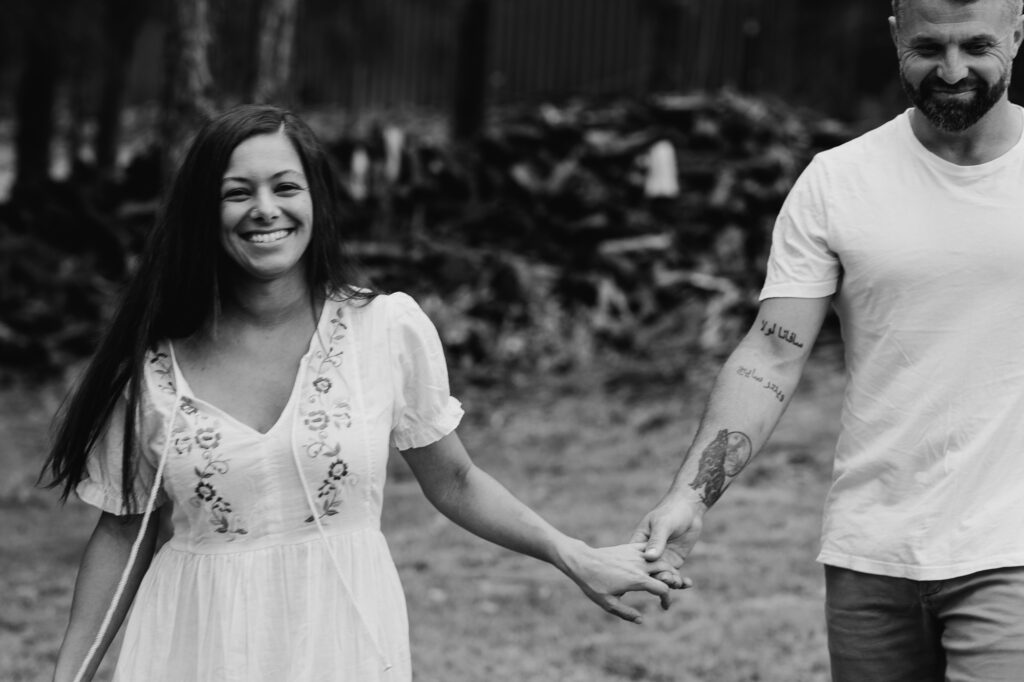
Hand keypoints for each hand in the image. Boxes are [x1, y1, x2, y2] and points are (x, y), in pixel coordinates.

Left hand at [559, 541, 691, 622]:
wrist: (582, 561)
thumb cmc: (593, 585)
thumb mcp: (608, 604)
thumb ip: (626, 613)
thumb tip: (640, 620)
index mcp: (637, 580)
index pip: (663, 589)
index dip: (667, 599)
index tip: (663, 606)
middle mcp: (640, 566)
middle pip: (667, 571)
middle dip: (674, 580)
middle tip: (675, 588)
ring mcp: (635, 554)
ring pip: (660, 558)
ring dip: (668, 567)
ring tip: (668, 577)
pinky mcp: (630, 547)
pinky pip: (649, 549)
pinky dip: (656, 554)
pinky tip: (656, 561)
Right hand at [629, 492, 704, 582]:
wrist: (689, 509)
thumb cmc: (671, 511)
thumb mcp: (663, 524)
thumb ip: (657, 541)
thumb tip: (649, 557)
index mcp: (639, 543)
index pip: (634, 561)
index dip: (636, 573)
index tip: (644, 579)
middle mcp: (649, 554)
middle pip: (648, 573)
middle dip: (657, 579)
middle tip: (666, 579)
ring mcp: (662, 559)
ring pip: (662, 576)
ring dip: (670, 582)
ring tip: (678, 582)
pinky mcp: (674, 561)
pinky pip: (675, 575)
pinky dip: (681, 581)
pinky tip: (688, 583)